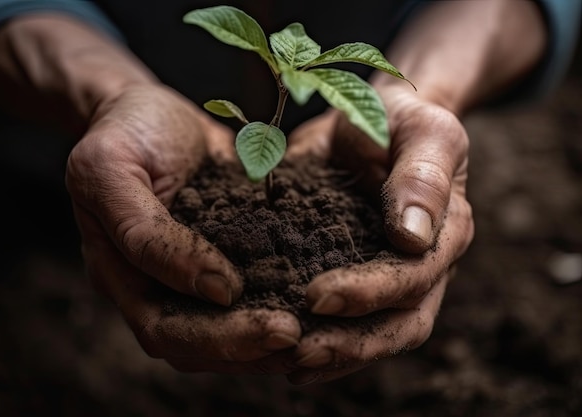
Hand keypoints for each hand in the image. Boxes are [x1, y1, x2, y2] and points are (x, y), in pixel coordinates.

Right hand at [66, 84, 300, 373]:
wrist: (149, 115)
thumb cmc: (124, 133)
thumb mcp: (111, 167)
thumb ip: (144, 229)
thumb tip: (215, 289)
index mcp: (118, 275)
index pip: (162, 324)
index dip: (212, 332)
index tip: (263, 314)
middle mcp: (153, 289)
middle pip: (195, 344)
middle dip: (245, 347)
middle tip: (296, 337)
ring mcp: (187, 281)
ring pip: (222, 336)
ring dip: (264, 344)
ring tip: (314, 338)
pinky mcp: (222, 264)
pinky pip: (248, 301)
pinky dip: (276, 310)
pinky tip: (314, 312)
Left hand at [284, 85, 473, 383]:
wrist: (378, 119)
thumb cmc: (402, 120)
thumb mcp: (422, 131)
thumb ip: (422, 177)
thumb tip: (412, 239)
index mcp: (445, 233)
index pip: (413, 279)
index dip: (369, 294)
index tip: (318, 297)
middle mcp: (424, 267)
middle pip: (398, 324)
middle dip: (351, 343)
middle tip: (299, 353)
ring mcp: (391, 277)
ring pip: (374, 334)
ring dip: (333, 355)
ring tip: (285, 364)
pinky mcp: (357, 275)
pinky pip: (345, 319)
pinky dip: (318, 339)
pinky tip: (280, 353)